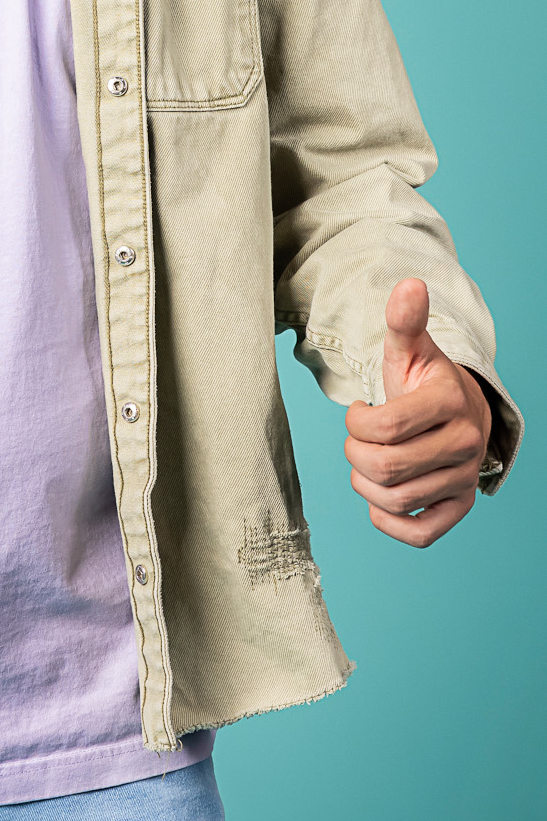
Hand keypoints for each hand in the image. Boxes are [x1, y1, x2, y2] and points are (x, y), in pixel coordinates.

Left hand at [344, 278, 491, 547]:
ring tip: (369, 462)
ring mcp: (463, 481)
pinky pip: (417, 535)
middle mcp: (465, 445)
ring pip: (393, 500)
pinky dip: (387, 521)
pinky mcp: (459, 509)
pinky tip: (381, 494)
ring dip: (365, 483)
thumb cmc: (424, 382)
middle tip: (359, 440)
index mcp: (450, 402)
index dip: (356, 422)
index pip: (384, 427)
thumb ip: (405, 321)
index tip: (357, 410)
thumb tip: (409, 285)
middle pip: (386, 467)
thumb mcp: (411, 350)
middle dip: (356, 453)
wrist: (459, 414)